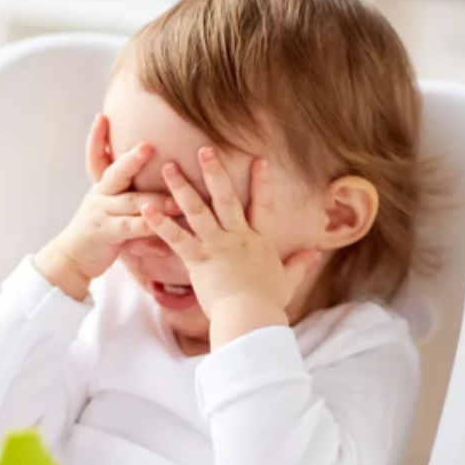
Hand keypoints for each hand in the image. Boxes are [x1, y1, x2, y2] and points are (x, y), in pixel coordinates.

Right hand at [34, 114, 172, 300]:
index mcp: (102, 186)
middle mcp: (100, 195)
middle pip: (116, 173)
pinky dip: (149, 229)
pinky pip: (130, 229)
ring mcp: (101, 213)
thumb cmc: (100, 231)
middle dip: (132, 160)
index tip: (101, 116)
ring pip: (131, 203)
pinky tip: (164, 235)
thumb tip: (151, 188)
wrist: (73, 258)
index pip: (96, 157)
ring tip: (176, 200)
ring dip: (156, 201)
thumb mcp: (114, 211)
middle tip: (147, 146)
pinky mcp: (106, 233)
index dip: (97, 138)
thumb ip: (137, 203)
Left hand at [143, 148, 320, 347]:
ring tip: (167, 167)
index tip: (260, 159)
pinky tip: (146, 208)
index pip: (263, 205)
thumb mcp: (288, 281)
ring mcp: (217, 246)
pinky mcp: (198, 259)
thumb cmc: (268, 303)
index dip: (262, 182)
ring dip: (181, 187)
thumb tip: (318, 253)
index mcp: (259, 240)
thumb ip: (301, 264)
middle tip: (204, 148)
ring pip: (197, 210)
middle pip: (225, 197)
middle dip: (214, 171)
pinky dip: (160, 223)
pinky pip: (176, 238)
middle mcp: (237, 237)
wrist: (250, 316)